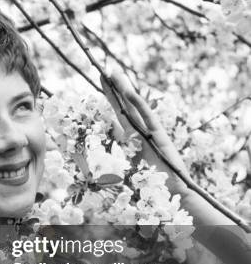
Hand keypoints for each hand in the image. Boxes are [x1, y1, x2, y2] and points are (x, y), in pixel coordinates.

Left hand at [100, 69, 191, 197]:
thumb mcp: (123, 169)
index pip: (117, 113)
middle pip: (124, 105)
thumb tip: (92, 156)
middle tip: (104, 70)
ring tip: (114, 73)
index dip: (109, 98)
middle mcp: (140, 130)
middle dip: (114, 89)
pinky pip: (147, 117)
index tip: (101, 82)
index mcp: (131, 137)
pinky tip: (129, 92)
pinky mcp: (159, 135)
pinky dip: (138, 104)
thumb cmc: (149, 185)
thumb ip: (111, 160)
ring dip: (124, 90)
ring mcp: (149, 131)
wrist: (171, 193)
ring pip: (134, 107)